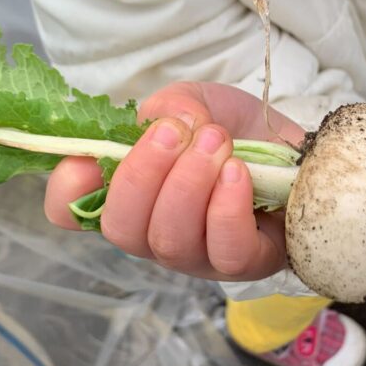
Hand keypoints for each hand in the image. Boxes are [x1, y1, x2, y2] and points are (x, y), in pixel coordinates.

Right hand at [44, 81, 303, 280]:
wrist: (300, 151)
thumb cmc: (236, 133)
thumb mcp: (196, 102)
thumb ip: (169, 105)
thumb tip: (166, 124)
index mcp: (130, 194)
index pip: (70, 212)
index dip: (65, 191)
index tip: (86, 157)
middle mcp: (154, 232)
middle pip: (121, 228)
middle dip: (142, 174)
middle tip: (175, 131)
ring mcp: (198, 256)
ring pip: (170, 238)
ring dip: (189, 182)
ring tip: (217, 142)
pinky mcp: (245, 263)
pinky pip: (224, 250)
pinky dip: (226, 207)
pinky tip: (237, 173)